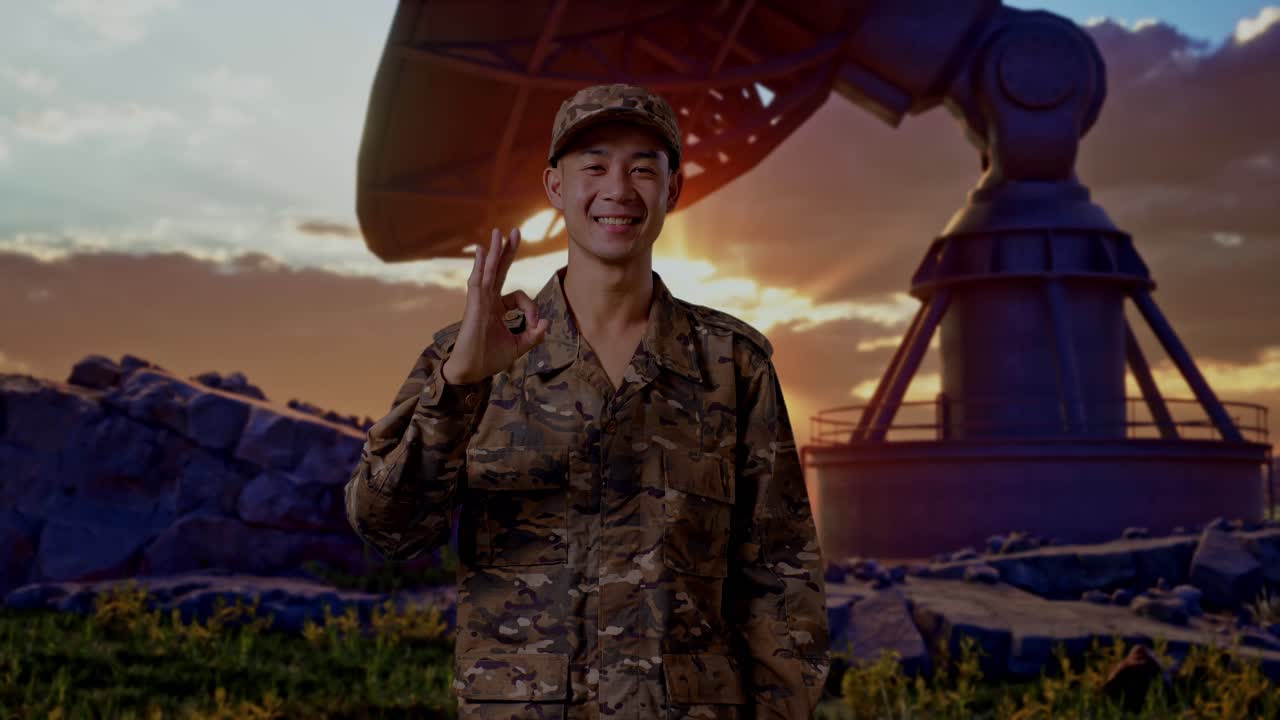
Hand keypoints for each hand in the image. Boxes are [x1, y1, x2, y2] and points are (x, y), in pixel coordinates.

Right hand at [441, 227, 549, 384]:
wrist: (471, 371)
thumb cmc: (490, 358)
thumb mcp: (519, 346)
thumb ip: (533, 335)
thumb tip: (547, 321)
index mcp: (497, 307)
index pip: (520, 296)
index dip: (532, 308)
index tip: (536, 324)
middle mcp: (488, 300)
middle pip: (499, 269)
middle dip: (508, 251)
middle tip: (516, 231)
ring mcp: (479, 301)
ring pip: (488, 271)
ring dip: (495, 252)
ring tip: (498, 233)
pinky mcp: (473, 306)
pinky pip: (478, 282)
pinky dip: (480, 266)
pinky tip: (483, 251)